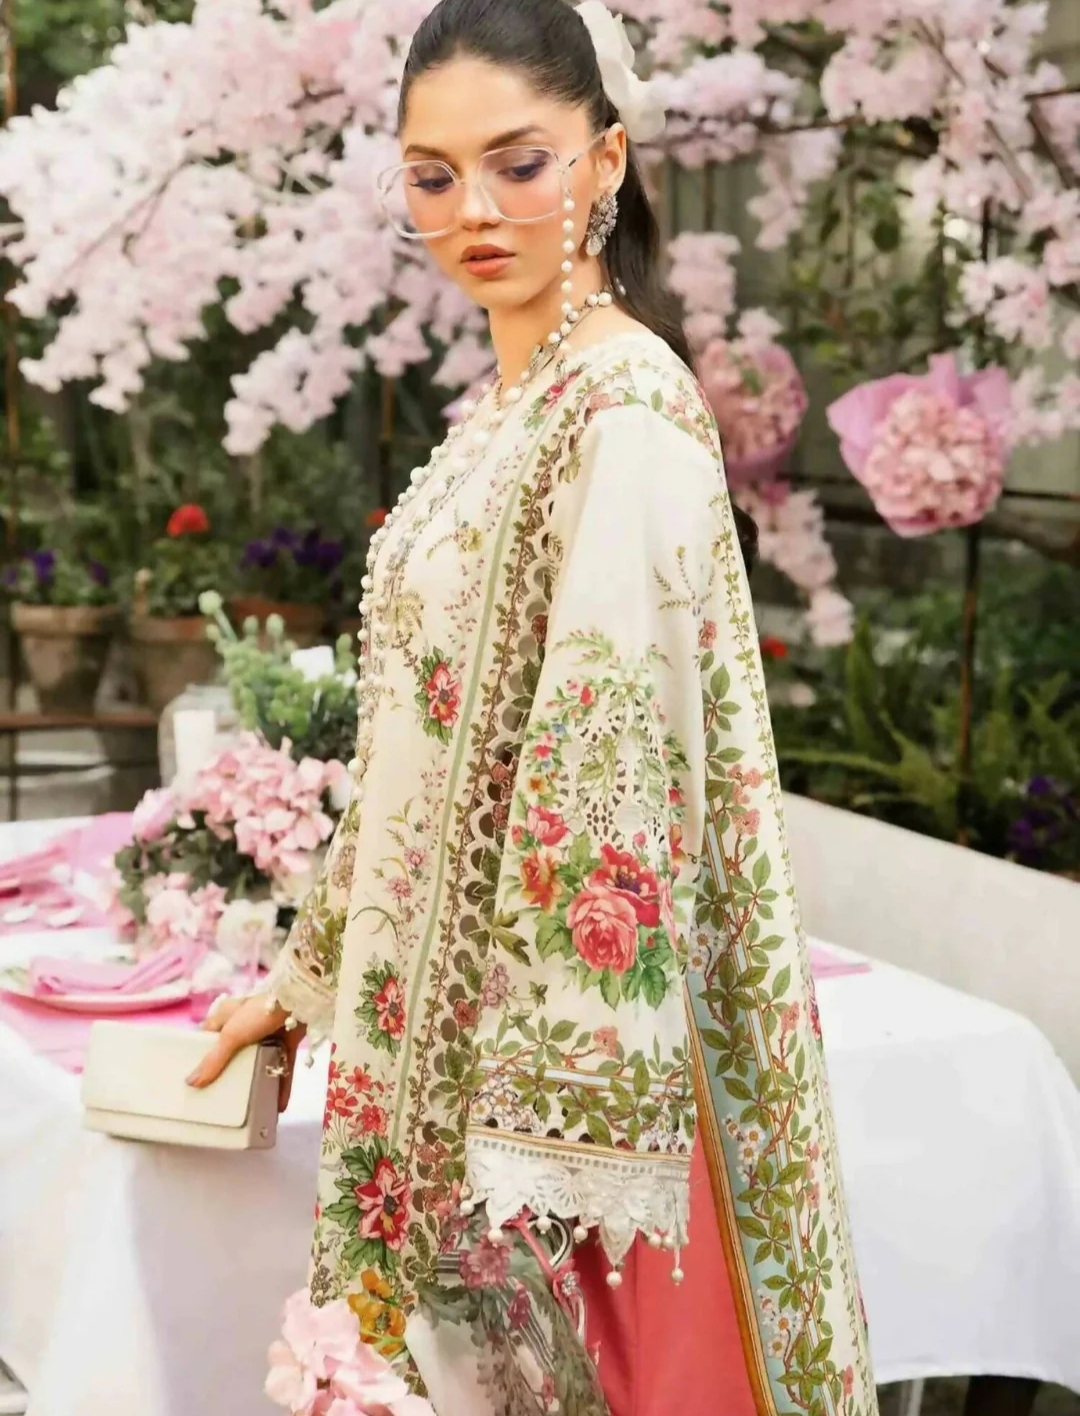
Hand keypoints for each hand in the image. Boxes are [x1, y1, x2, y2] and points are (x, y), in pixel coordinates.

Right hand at [187, 995, 306, 1112]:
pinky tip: (279, 1106)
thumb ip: (214, 1059)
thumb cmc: (257, 1013)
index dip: (201, 1054)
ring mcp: (267, 1034)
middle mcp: (246, 1025)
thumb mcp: (231, 1035)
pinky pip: (282, 1067)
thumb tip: (191, 1083)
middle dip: (230, 1073)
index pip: (208, 1036)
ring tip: (249, 1107)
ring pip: (259, 1061)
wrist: (299, 1000)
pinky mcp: (287, 1042)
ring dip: (257, 1081)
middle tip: (221, 1097)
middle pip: (233, 1053)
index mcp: (227, 1016)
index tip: (195, 1078)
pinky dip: (281, 1085)